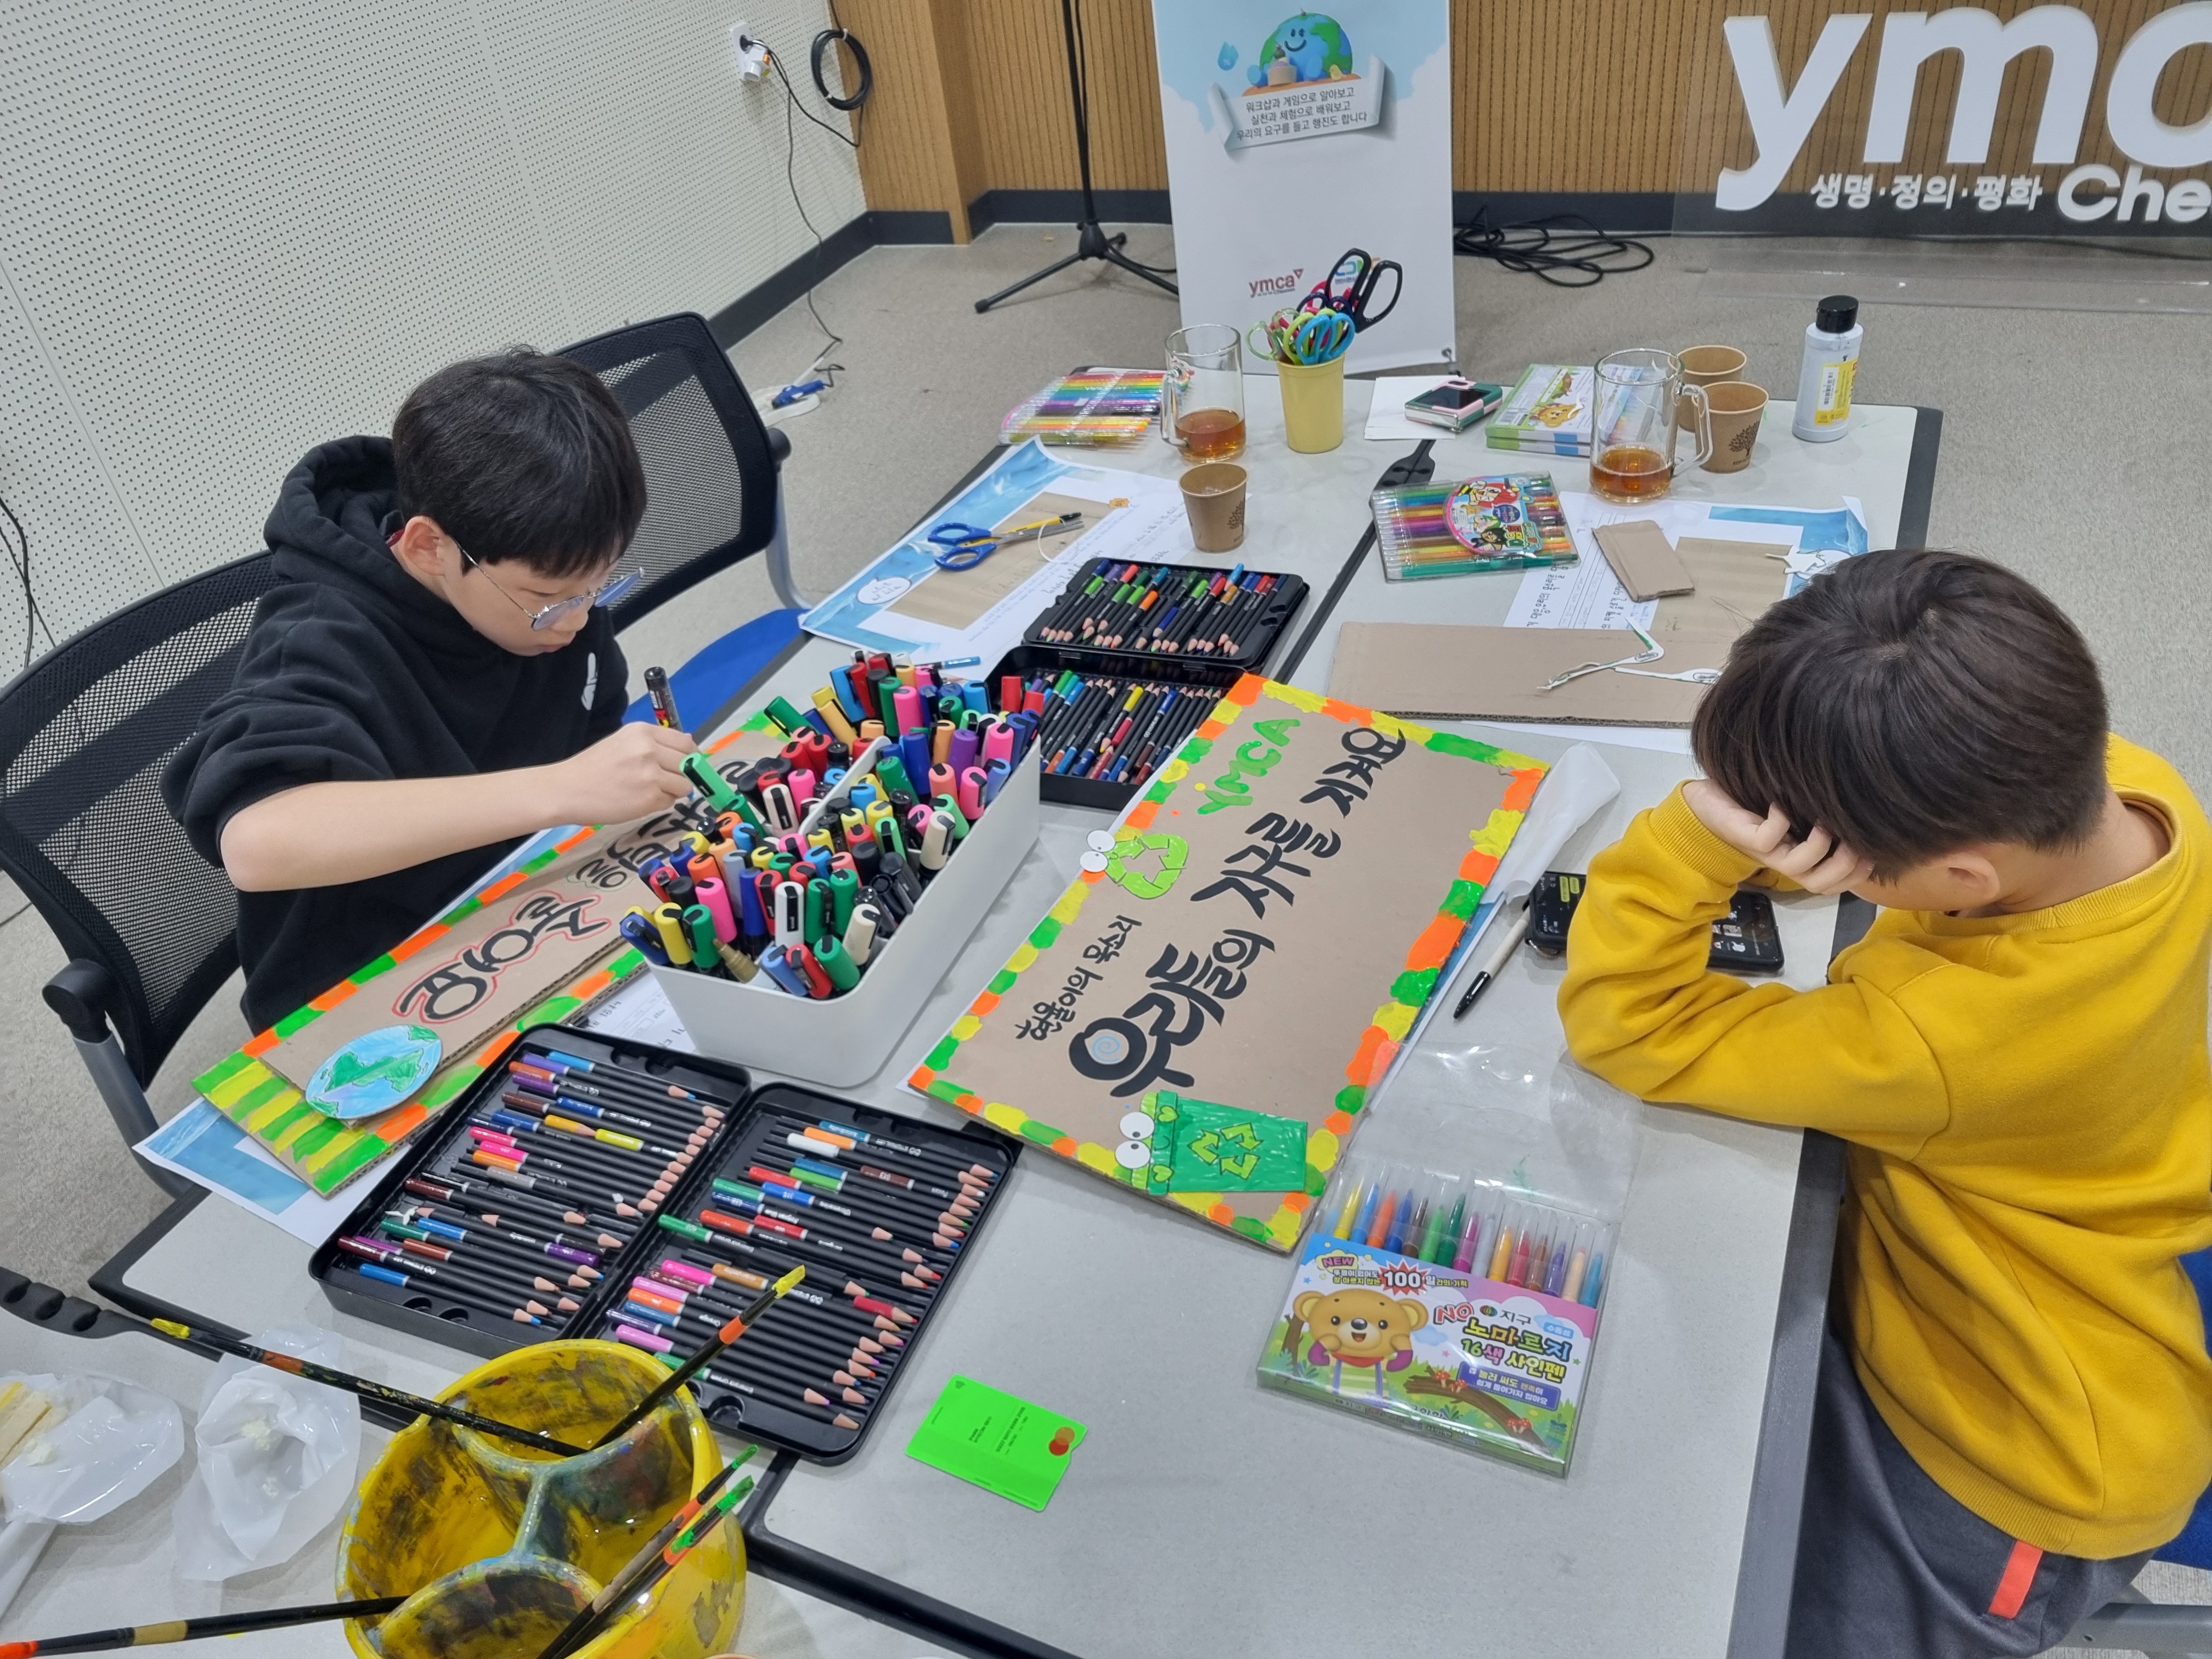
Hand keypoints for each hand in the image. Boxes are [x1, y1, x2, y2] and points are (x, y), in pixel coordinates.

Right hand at [550, 722, 695, 824]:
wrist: (567, 790)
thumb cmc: (592, 767)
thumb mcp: (622, 743)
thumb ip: (653, 744)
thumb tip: (688, 749)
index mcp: (643, 732)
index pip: (685, 742)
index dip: (689, 756)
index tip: (685, 765)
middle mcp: (650, 749)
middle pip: (689, 763)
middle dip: (682, 774)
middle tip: (664, 781)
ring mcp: (652, 774)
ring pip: (684, 785)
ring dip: (672, 791)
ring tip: (649, 792)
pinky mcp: (650, 797)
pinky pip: (670, 801)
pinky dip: (660, 804)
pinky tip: (639, 801)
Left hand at [1683, 779, 1872, 894]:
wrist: (1705, 801)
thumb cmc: (1752, 803)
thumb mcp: (1795, 812)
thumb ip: (1821, 819)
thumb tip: (1863, 813)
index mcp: (1797, 857)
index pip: (1833, 882)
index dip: (1857, 874)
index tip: (1874, 852)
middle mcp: (1782, 859)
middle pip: (1819, 884)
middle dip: (1844, 866)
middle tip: (1854, 838)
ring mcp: (1763, 852)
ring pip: (1797, 869)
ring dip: (1818, 847)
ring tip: (1824, 822)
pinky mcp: (1744, 837)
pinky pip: (1767, 839)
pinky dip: (1780, 822)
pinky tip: (1781, 804)